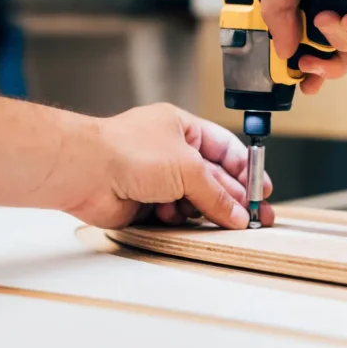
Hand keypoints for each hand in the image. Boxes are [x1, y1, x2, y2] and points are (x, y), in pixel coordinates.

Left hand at [63, 104, 273, 229]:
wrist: (85, 172)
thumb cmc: (126, 152)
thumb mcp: (187, 168)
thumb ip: (216, 193)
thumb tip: (237, 212)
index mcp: (182, 128)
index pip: (224, 148)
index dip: (244, 169)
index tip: (261, 191)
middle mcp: (169, 151)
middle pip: (211, 178)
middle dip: (231, 197)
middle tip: (253, 218)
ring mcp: (155, 178)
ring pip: (193, 200)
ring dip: (200, 210)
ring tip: (208, 217)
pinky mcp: (143, 203)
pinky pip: (172, 216)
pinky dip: (176, 219)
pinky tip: (170, 217)